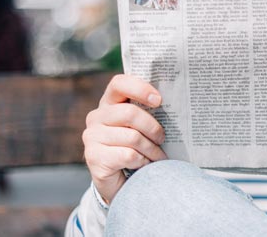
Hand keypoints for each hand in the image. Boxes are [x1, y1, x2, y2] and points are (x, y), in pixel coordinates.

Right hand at [83, 74, 166, 202]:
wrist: (121, 182)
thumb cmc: (137, 148)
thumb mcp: (142, 127)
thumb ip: (149, 112)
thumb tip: (175, 102)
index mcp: (109, 103)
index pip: (119, 83)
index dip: (140, 88)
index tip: (159, 100)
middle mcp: (96, 117)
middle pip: (130, 113)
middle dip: (153, 128)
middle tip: (162, 139)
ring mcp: (91, 137)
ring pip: (132, 137)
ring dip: (151, 149)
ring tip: (158, 156)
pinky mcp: (94, 157)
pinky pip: (128, 155)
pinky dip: (143, 161)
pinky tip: (144, 165)